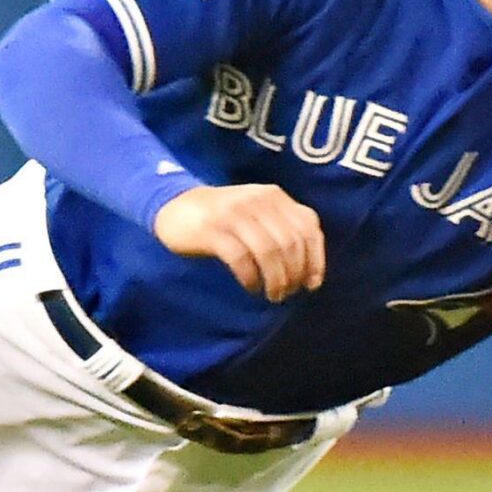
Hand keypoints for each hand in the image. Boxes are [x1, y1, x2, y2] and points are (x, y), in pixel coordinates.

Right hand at [150, 184, 325, 300]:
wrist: (177, 205)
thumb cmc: (226, 218)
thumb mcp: (258, 214)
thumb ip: (285, 230)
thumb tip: (311, 272)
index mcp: (274, 196)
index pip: (307, 227)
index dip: (315, 259)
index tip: (311, 285)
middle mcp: (257, 200)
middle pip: (289, 242)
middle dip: (294, 273)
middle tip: (286, 293)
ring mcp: (233, 213)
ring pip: (268, 251)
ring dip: (275, 279)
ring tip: (272, 294)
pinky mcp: (211, 229)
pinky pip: (240, 257)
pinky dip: (251, 277)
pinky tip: (251, 286)